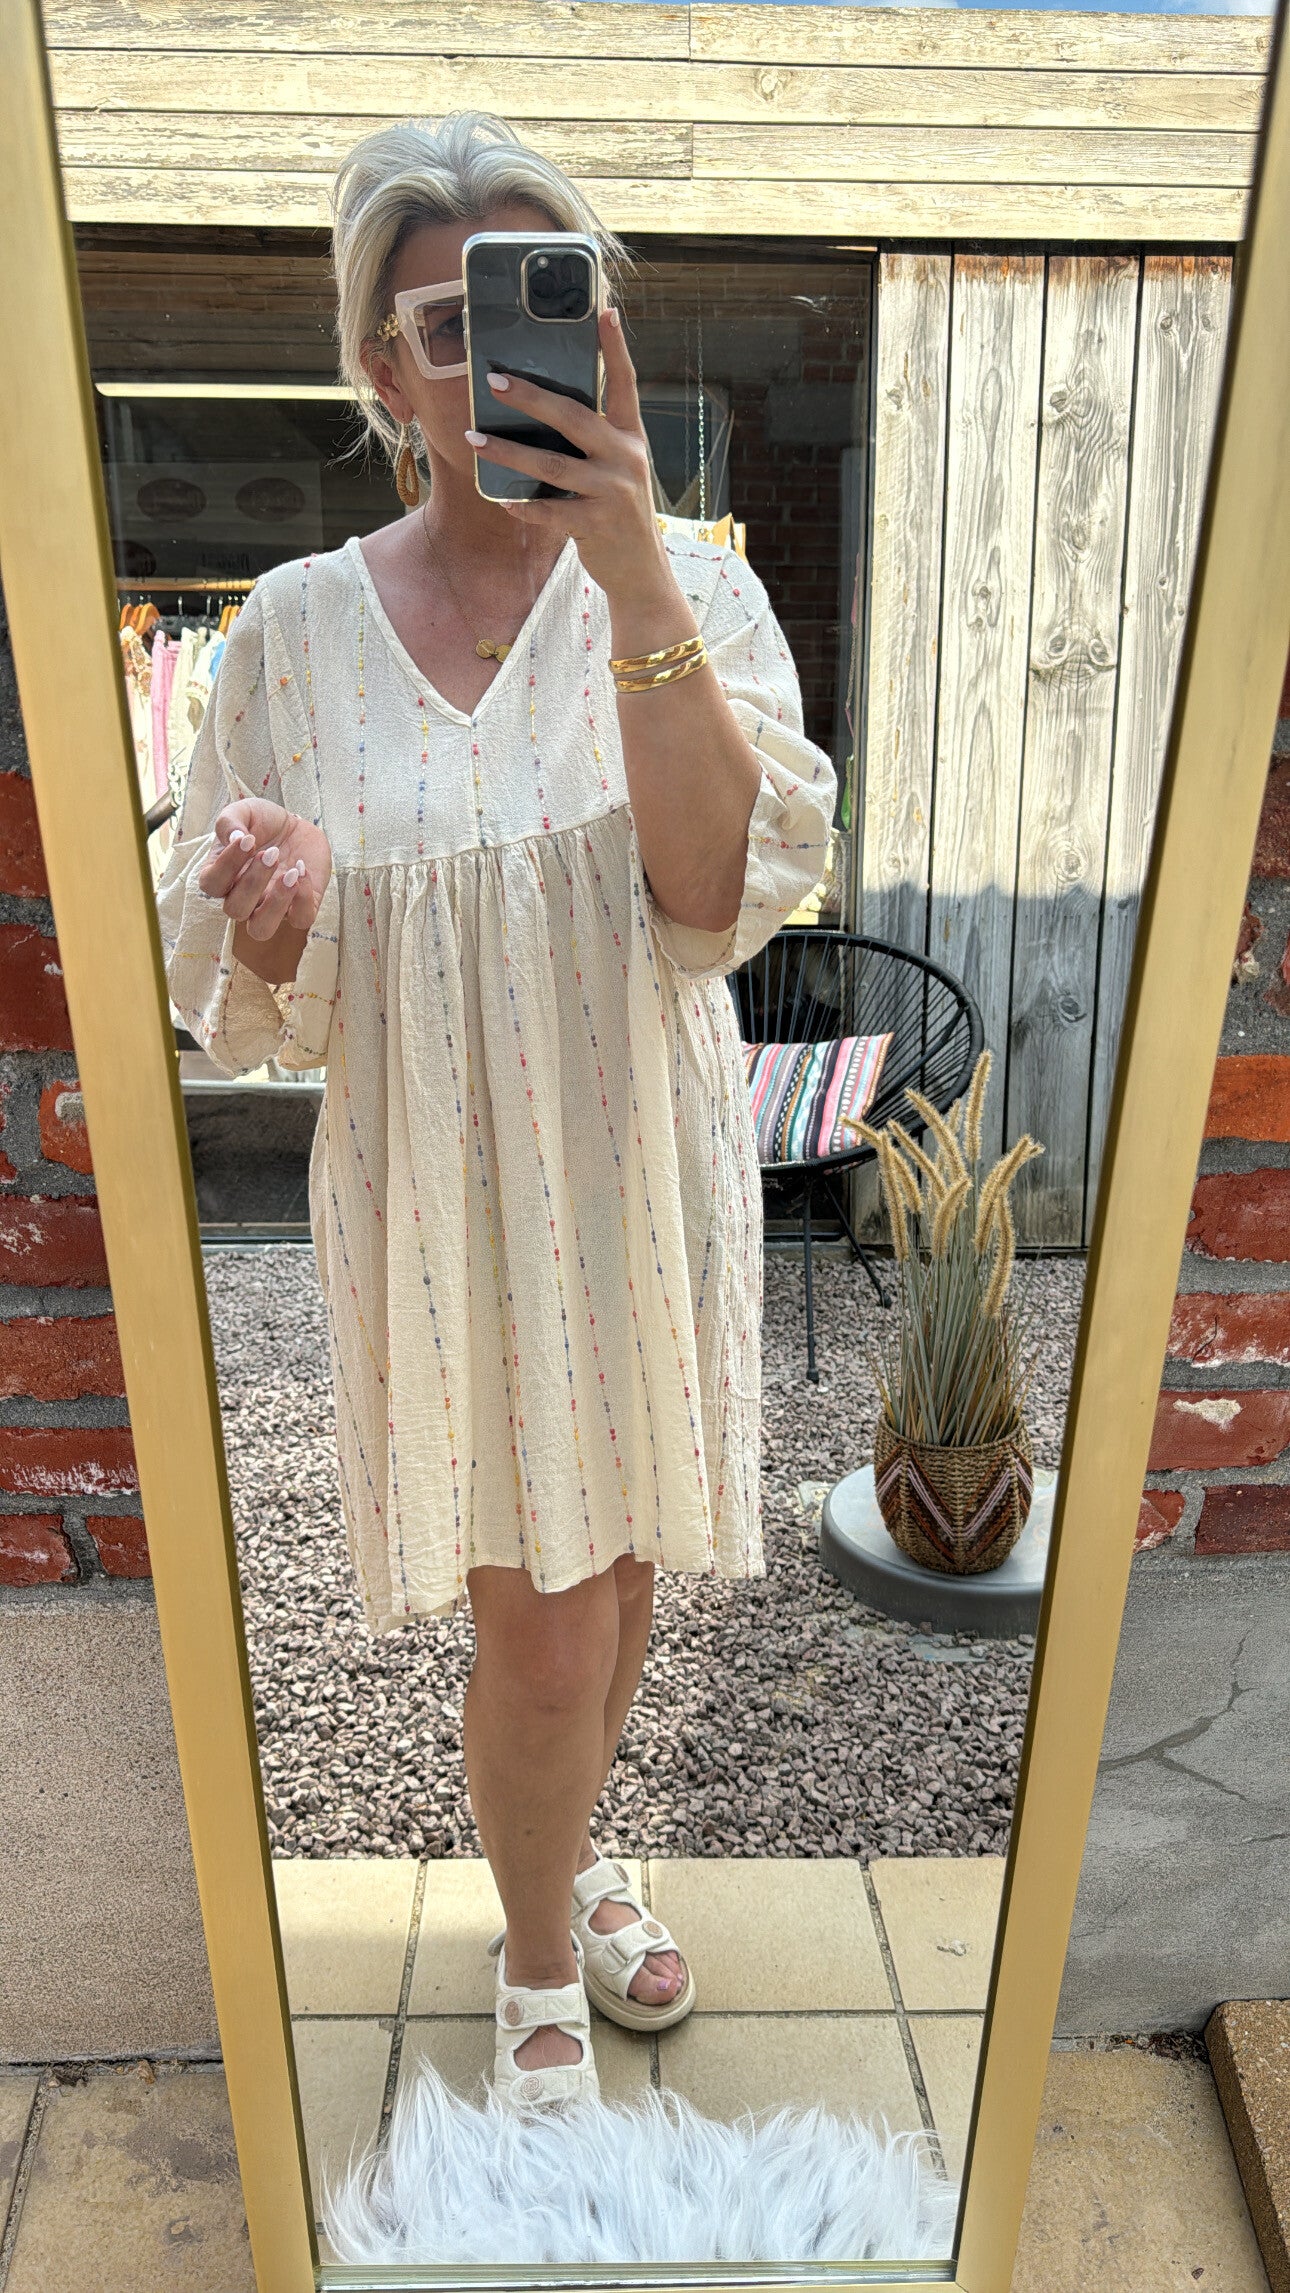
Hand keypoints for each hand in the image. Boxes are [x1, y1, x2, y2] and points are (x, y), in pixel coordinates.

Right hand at [198, 798, 331, 941]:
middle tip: (271, 853)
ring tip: (291, 873)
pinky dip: (303, 898)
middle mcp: (242, 898)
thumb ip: (230, 821)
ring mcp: (270, 907)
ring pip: (262, 929)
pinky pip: (299, 920)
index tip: (247, 839)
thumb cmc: (263, 822)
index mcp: (222, 877)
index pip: (211, 885)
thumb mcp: (244, 812)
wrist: (296, 826)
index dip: (226, 866)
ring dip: (276, 903)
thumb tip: (233, 837)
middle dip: (253, 882)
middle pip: (235, 910)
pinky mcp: (299, 908)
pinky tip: (303, 870)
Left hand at [464, 308, 671, 606]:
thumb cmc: (618, 510)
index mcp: (630, 436)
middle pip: (573, 417)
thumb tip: (540, 410)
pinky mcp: (596, 526)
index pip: (624, 383)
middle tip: (493, 380)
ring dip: (508, 452)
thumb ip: (590, 440)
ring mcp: (613, 493)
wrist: (641, 571)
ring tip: (474, 439)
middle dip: (530, 397)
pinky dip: (523, 505)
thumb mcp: (616, 468)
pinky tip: (502, 498)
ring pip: (552, 466)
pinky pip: (550, 512)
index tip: (604, 311)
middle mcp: (626, 458)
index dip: (615, 347)